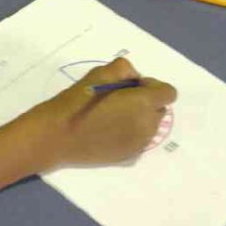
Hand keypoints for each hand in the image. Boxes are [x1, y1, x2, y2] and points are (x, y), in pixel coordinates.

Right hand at [25, 58, 176, 165]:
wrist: (56, 137)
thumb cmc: (75, 102)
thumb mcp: (98, 73)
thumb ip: (124, 69)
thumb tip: (134, 78)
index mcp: (143, 103)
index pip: (168, 92)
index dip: (151, 86)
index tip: (129, 87)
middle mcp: (147, 126)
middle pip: (159, 109)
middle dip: (145, 101)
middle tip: (116, 100)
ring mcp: (139, 144)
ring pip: (149, 125)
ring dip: (138, 118)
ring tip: (110, 117)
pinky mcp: (129, 157)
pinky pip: (138, 140)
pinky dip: (129, 133)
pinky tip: (107, 132)